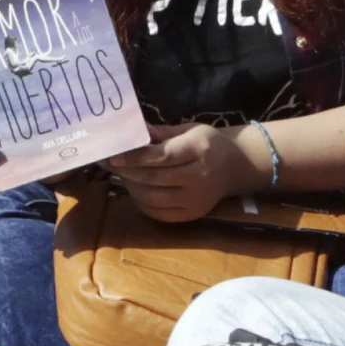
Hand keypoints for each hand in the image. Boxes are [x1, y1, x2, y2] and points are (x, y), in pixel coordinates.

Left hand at [101, 122, 260, 221]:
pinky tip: (135, 189)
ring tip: (122, 175)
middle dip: (127, 172)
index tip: (114, 156)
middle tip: (109, 164)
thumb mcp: (188, 130)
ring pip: (153, 198)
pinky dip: (142, 202)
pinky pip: (159, 213)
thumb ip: (161, 133)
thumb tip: (132, 131)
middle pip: (154, 178)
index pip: (161, 157)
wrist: (235, 167)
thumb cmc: (207, 144)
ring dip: (131, 187)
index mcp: (199, 150)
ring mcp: (196, 200)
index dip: (135, 158)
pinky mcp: (191, 215)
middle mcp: (199, 177)